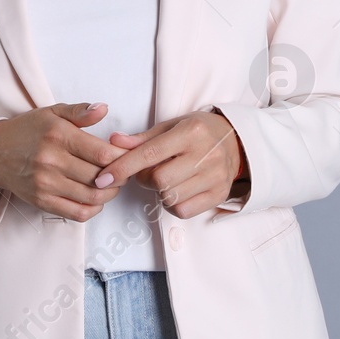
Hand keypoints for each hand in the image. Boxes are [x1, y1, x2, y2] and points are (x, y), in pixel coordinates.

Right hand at [0, 102, 128, 221]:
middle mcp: (52, 161)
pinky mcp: (42, 201)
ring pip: (92, 197)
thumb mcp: (52, 113)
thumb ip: (80, 111)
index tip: (126, 155)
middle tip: (124, 170)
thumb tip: (104, 108)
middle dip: (120, 175)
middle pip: (101, 176)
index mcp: (58, 136)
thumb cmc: (27, 131)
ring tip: (112, 183)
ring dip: (110, 193)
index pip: (102, 153)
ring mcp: (46, 184)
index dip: (122, 157)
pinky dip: (94, 208)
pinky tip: (96, 198)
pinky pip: (77, 213)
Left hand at [97, 110, 246, 219]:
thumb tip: (114, 142)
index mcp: (190, 132)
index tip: (102, 178)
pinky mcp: (220, 194)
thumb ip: (142, 138)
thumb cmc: (198, 132)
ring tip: (167, 178)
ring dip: (160, 192)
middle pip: (159, 180)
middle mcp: (206, 154)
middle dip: (145, 179)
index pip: (149, 154)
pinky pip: (184, 211)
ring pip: (170, 197)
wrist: (237, 140)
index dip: (122, 167)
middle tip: (149, 171)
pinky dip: (174, 205)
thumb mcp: (171, 127)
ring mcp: (215, 176)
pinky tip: (179, 190)